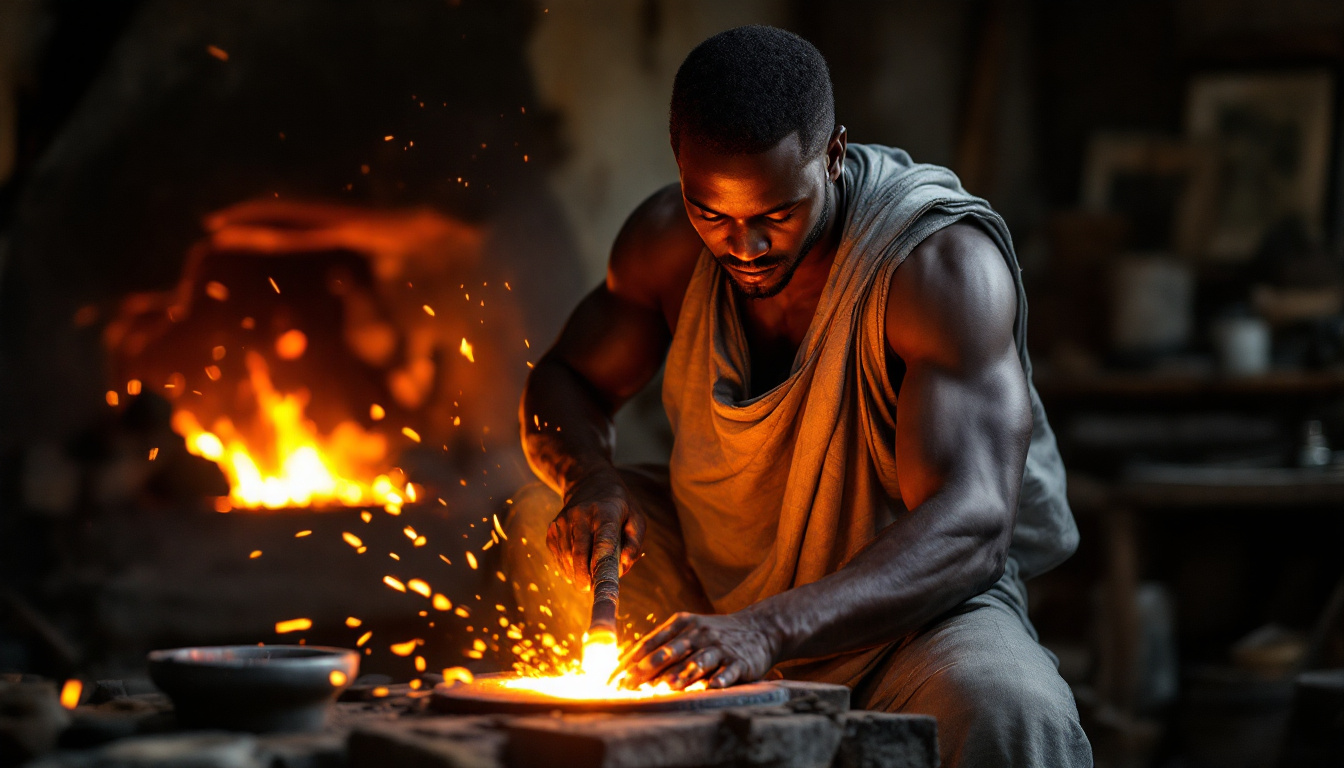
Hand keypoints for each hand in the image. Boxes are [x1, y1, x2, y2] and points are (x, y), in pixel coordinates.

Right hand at [547, 470, 645, 590]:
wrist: (588, 481)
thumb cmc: (618, 507)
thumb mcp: (635, 518)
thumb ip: (634, 543)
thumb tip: (622, 567)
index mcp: (606, 512)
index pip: (603, 540)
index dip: (601, 564)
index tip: (600, 583)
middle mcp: (581, 514)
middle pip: (579, 552)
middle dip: (583, 576)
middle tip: (589, 589)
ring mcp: (563, 521)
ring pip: (566, 557)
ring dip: (576, 573)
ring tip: (587, 578)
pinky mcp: (553, 528)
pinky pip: (558, 555)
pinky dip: (567, 567)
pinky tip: (576, 567)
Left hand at [618, 611, 779, 689]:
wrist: (761, 627)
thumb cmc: (715, 633)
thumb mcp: (689, 628)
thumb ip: (663, 643)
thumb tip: (628, 664)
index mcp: (681, 624)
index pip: (649, 642)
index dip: (630, 661)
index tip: (612, 678)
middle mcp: (698, 633)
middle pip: (669, 652)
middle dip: (646, 670)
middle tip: (627, 686)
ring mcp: (719, 647)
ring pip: (696, 661)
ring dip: (680, 675)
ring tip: (664, 688)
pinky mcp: (740, 661)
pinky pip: (727, 672)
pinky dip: (718, 680)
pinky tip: (710, 687)